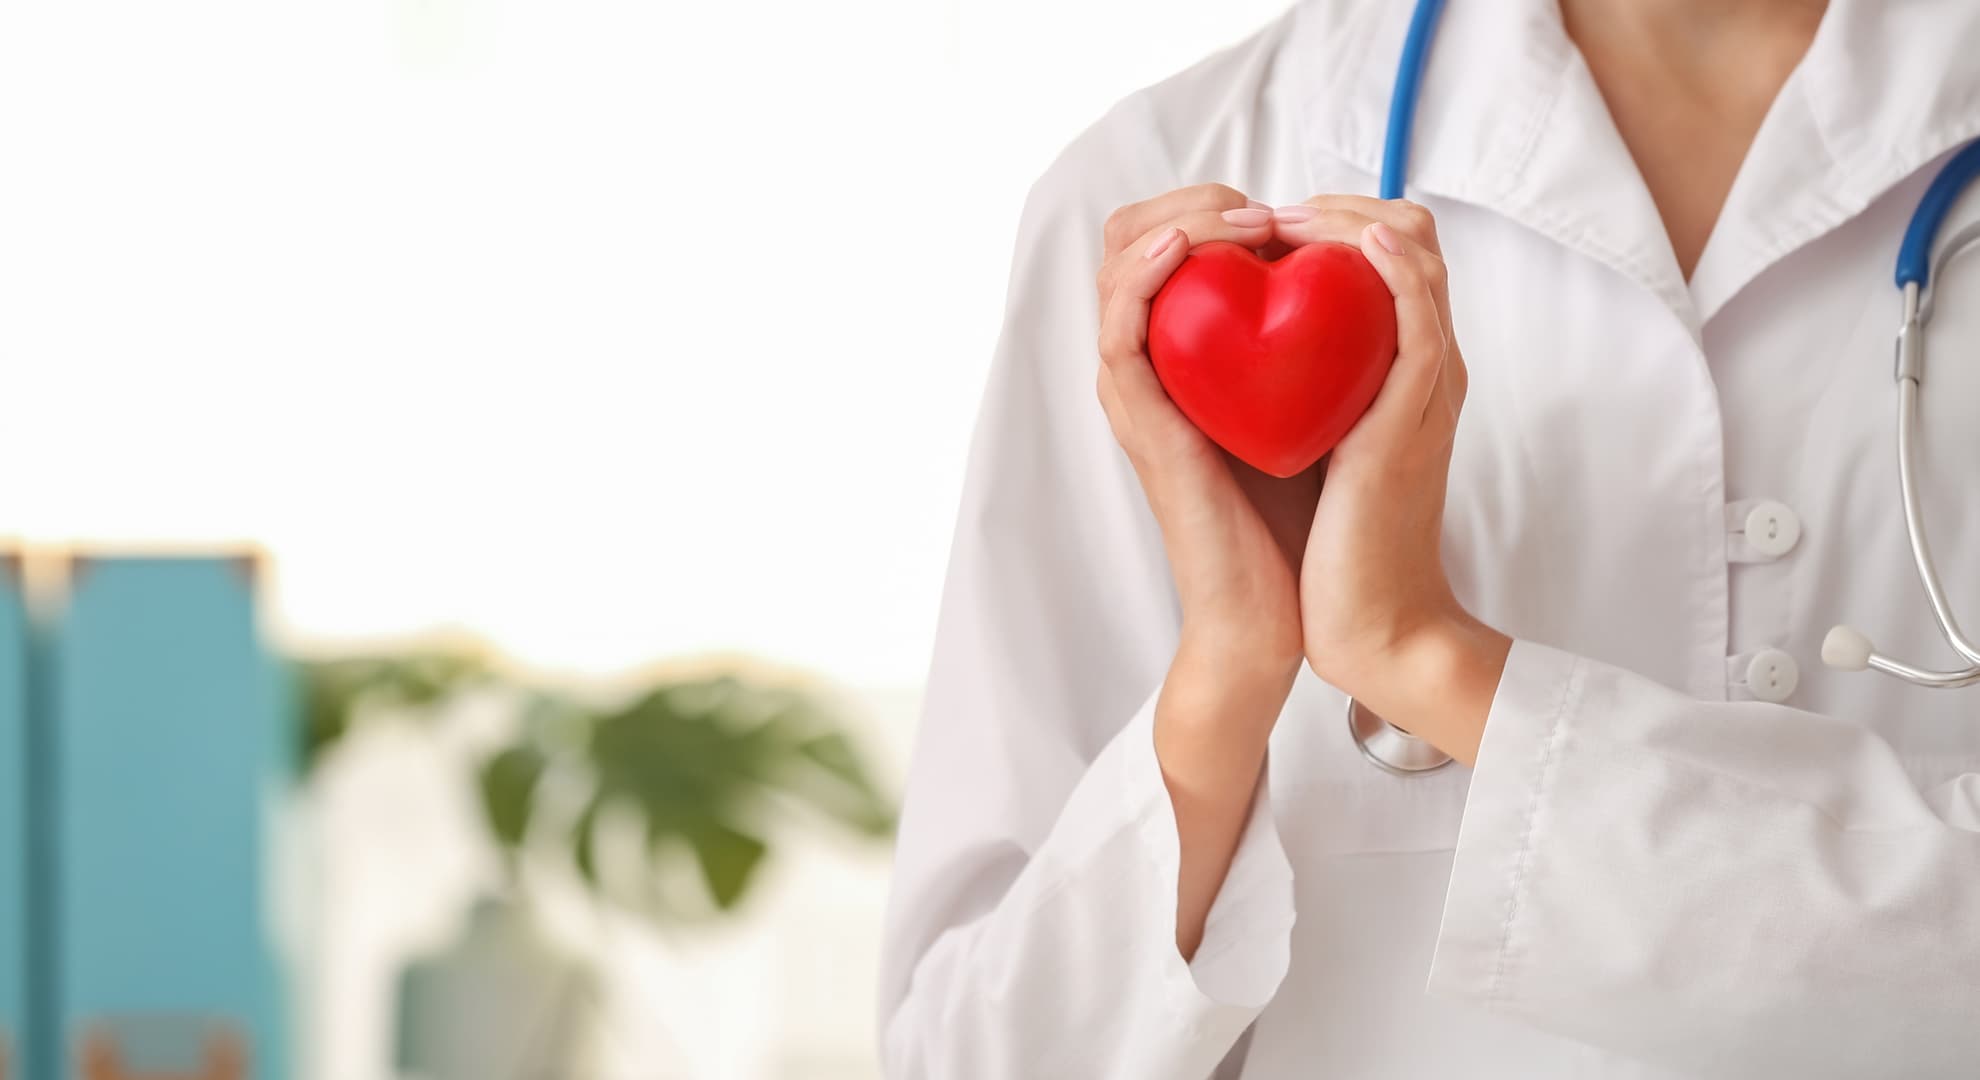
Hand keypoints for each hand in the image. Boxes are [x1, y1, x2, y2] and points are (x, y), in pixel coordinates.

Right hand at [1096, 183, 1322, 958]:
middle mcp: (1153, 366)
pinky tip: (1186, 248)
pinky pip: (1119, 329)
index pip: (1173, 242)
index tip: (1291, 214)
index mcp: (1189, 358)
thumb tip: (1367, 266)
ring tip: (1239, 219)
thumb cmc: (1316, 520)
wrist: (1297, 613)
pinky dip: (1144, 274)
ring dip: (1175, 220)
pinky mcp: (1140, 425)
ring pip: (1117, 267)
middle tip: (1260, 210)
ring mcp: (1138, 394)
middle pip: (1132, 238)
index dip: (1220, 205)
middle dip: (1193, 198)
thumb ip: (1321, 342)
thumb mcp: (1325, 405)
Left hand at [1272, 197, 1510, 761]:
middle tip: (1270, 219)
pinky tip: (1354, 246)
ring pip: (1419, 260)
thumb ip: (1293, 389)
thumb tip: (1234, 346)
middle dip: (1338, 207)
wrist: (1366, 626)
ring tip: (1290, 221)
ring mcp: (1429, 390)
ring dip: (1352, 220)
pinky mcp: (1414, 420)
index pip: (1392, 253)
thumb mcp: (1308, 443)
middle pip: (1413, 237)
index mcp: (1403, 371)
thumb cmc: (1328, 548)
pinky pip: (1419, 323)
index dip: (1332, 221)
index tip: (1264, 234)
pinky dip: (1392, 272)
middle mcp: (1428, 368)